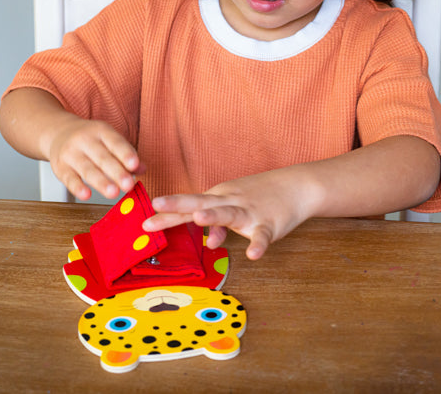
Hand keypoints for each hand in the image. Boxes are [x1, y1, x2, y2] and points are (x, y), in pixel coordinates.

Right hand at [48, 117, 144, 200]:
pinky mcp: (60, 167)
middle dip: (116, 172)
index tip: (135, 164)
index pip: (115, 142)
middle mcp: (84, 140)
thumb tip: (142, 169)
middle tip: (128, 184)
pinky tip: (86, 195)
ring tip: (113, 193)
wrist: (58, 132)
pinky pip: (69, 178)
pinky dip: (77, 187)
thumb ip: (126, 155)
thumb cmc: (91, 140)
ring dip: (101, 182)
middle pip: (102, 158)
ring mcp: (71, 153)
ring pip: (87, 169)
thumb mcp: (109, 141)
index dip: (125, 153)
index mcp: (101, 131)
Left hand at [145, 169, 317, 259]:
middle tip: (155, 207)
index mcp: (218, 198)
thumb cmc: (260, 197)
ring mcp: (249, 212)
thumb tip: (207, 241)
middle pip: (200, 202)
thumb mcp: (234, 207)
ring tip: (199, 221)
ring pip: (229, 214)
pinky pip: (262, 236)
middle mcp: (229, 202)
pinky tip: (253, 255)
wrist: (296, 186)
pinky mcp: (269, 223)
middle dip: (178, 205)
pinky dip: (258, 245)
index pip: (187, 206)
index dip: (167, 213)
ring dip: (214, 217)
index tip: (144, 221)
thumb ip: (217, 225)